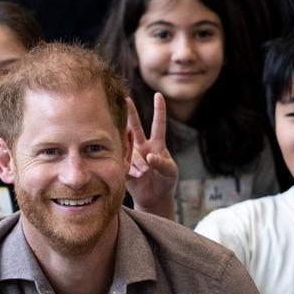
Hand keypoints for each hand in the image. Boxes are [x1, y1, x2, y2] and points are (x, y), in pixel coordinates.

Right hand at [126, 93, 177, 219]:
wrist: (154, 198)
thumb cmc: (166, 182)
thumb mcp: (170, 172)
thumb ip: (162, 163)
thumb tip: (149, 157)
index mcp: (157, 145)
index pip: (158, 124)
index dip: (159, 110)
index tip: (158, 95)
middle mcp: (143, 146)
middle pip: (135, 126)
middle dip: (130, 113)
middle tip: (125, 99)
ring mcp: (132, 155)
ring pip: (129, 150)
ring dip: (137, 161)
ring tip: (143, 173)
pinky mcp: (124, 165)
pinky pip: (123, 162)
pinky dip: (130, 169)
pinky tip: (134, 176)